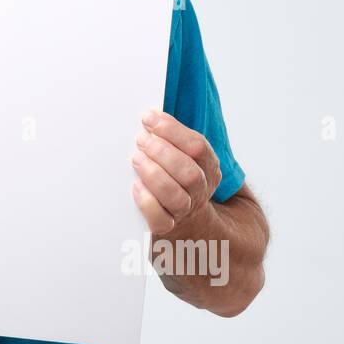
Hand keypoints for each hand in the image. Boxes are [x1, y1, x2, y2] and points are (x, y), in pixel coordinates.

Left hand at [129, 110, 222, 234]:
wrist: (191, 222)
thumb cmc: (177, 177)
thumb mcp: (184, 154)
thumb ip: (172, 137)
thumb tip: (150, 116)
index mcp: (208, 167)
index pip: (198, 147)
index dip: (172, 130)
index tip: (149, 118)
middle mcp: (200, 189)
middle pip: (190, 173)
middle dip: (163, 152)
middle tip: (141, 140)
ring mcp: (185, 210)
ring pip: (176, 196)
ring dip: (154, 174)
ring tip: (137, 159)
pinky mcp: (167, 227)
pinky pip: (160, 221)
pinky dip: (147, 202)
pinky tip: (136, 187)